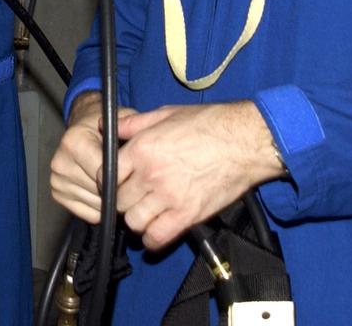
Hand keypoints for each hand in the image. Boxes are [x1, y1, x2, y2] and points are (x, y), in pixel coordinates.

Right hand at [50, 92, 136, 224]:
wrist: (83, 128)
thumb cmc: (104, 126)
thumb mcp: (120, 121)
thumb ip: (130, 131)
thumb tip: (138, 149)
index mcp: (74, 142)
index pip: (104, 172)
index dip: (123, 175)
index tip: (133, 173)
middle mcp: (61, 162)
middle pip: (100, 191)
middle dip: (117, 188)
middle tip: (126, 178)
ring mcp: (57, 180)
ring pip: (96, 205)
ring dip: (109, 199)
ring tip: (114, 182)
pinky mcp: (58, 194)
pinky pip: (89, 213)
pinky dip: (100, 207)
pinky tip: (103, 190)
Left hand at [115, 101, 284, 250]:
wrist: (244, 141)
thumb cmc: (209, 123)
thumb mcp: (166, 113)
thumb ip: (134, 123)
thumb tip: (108, 127)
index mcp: (143, 148)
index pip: (106, 176)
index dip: (109, 180)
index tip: (117, 181)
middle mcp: (151, 174)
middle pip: (119, 201)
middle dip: (124, 199)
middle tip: (135, 195)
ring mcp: (169, 197)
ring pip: (133, 222)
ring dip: (137, 218)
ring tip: (147, 210)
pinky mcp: (187, 215)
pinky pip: (156, 238)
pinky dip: (152, 238)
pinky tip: (157, 228)